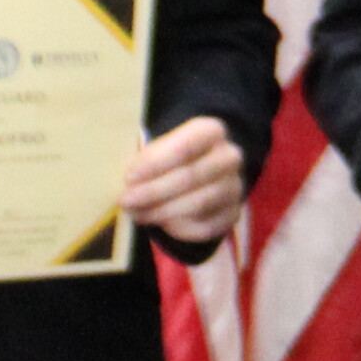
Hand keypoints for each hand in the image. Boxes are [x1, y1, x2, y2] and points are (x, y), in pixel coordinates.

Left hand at [123, 115, 257, 255]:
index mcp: (211, 131)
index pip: (184, 147)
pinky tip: (160, 224)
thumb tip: (130, 183)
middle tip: (126, 201)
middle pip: (190, 177)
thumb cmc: (171, 157)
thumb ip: (147, 161)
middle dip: (153, 191)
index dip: (155, 163)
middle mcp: (229, 157)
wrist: (201, 171)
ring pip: (197, 204)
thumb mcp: (160, 147)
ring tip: (137, 213)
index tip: (129, 177)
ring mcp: (234, 187)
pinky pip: (205, 227)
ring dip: (162, 211)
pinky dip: (179, 229)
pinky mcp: (232, 214)